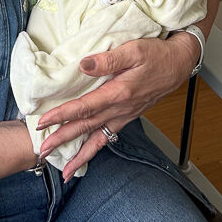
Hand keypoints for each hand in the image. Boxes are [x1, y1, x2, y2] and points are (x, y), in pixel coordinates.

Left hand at [36, 33, 199, 180]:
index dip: (62, 115)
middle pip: (86, 127)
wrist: (178, 63)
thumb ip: (108, 59)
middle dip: (63, 140)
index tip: (42, 122)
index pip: (84, 107)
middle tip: (42, 152)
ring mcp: (125, 115)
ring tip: (65, 171)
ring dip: (79, 155)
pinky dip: (96, 149)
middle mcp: (120, 109)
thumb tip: (84, 65)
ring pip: (98, 139)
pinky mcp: (128, 116)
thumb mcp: (134, 49)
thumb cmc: (157, 54)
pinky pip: (109, 137)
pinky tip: (87, 156)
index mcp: (119, 92)